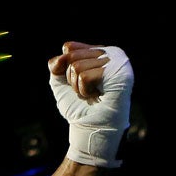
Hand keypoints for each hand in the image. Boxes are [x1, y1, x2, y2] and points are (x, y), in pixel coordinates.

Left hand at [48, 41, 132, 167]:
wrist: (90, 127)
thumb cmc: (79, 105)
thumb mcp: (61, 82)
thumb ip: (56, 65)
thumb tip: (62, 56)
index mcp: (99, 51)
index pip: (68, 47)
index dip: (64, 69)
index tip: (78, 82)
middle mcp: (111, 52)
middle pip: (71, 56)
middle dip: (71, 79)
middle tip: (87, 90)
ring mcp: (118, 60)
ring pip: (77, 66)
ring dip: (79, 86)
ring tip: (93, 94)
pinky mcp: (119, 72)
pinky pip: (85, 76)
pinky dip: (85, 90)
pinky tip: (98, 95)